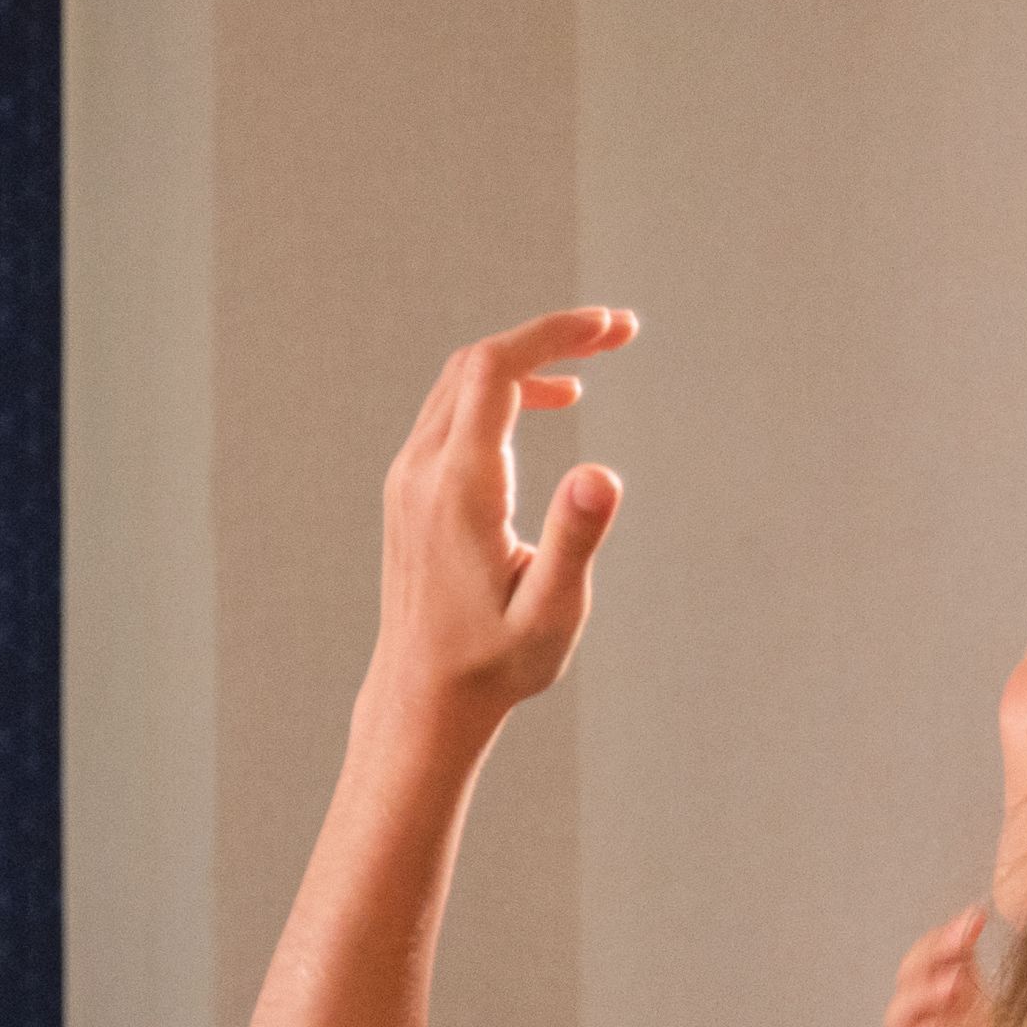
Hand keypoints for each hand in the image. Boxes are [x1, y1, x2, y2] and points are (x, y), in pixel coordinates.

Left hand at [362, 310, 636, 736]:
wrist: (423, 698)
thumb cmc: (494, 664)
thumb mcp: (550, 612)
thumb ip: (574, 540)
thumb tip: (599, 476)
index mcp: (459, 488)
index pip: (496, 369)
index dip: (554, 334)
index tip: (613, 329)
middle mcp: (422, 472)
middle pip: (477, 362)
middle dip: (548, 337)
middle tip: (618, 333)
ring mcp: (407, 479)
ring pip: (460, 382)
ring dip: (525, 362)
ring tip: (588, 371)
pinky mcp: (408, 491)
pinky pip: (450, 411)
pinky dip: (500, 391)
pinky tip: (546, 407)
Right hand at [880, 902, 991, 1026]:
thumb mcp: (1015, 1005)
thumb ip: (994, 970)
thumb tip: (982, 916)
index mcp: (949, 992)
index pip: (929, 954)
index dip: (944, 937)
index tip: (976, 920)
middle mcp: (928, 1016)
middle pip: (909, 977)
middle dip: (932, 960)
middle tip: (963, 951)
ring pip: (897, 1014)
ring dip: (922, 997)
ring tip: (954, 990)